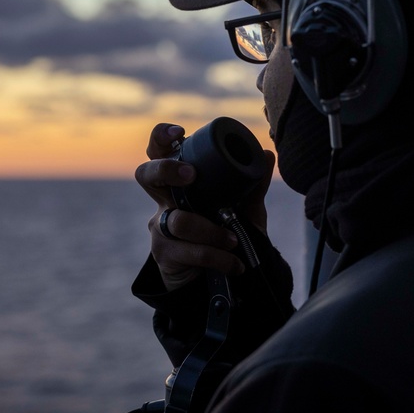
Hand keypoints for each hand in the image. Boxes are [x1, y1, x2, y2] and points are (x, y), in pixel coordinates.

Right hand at [135, 122, 275, 291]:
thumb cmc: (226, 233)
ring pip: (178, 220)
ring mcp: (161, 228)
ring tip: (233, 240)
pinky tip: (234, 264)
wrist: (218, 279)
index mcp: (181, 183)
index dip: (161, 137)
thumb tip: (266, 154)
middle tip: (191, 175)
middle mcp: (166, 201)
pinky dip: (217, 257)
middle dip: (166, 169)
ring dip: (211, 230)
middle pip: (147, 175)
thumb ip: (253, 185)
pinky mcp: (165, 254)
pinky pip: (190, 251)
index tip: (180, 132)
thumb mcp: (244, 209)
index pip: (160, 152)